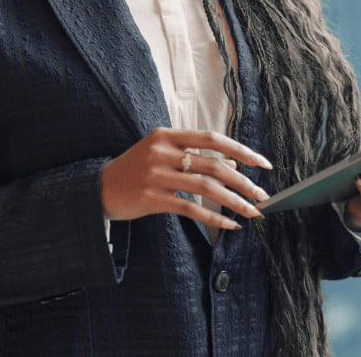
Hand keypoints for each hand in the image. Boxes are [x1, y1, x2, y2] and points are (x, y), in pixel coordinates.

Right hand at [100, 128, 271, 229]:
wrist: (96, 188)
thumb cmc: (135, 169)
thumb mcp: (161, 153)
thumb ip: (194, 156)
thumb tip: (235, 167)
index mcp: (166, 135)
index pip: (212, 138)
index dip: (241, 150)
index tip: (263, 163)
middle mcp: (161, 151)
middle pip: (214, 165)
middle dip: (244, 182)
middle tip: (263, 195)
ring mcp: (155, 175)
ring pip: (206, 188)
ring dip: (234, 201)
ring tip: (253, 212)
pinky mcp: (151, 199)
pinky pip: (190, 209)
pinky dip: (214, 218)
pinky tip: (229, 225)